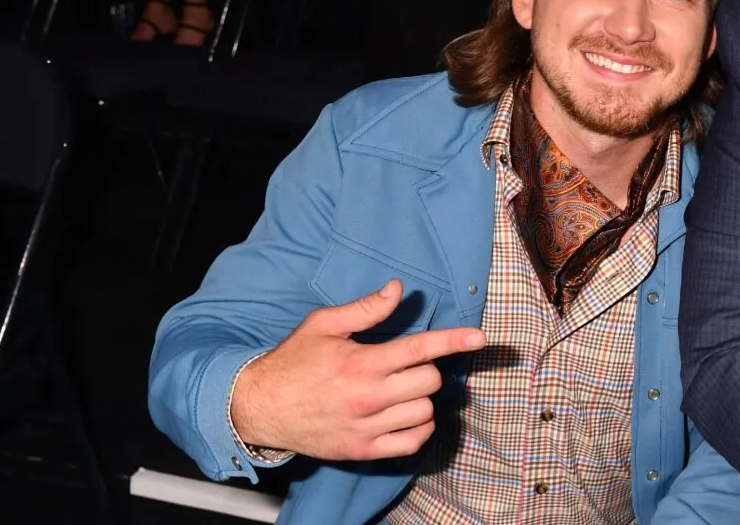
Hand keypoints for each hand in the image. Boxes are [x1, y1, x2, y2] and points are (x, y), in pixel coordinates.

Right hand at [229, 279, 486, 460]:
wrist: (260, 407)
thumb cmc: (293, 361)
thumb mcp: (323, 325)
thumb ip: (365, 309)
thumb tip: (397, 289)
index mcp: (362, 362)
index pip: (421, 349)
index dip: (454, 341)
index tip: (479, 338)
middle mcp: (369, 396)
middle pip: (430, 381)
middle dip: (426, 369)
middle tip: (407, 366)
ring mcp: (367, 427)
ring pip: (425, 411)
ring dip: (421, 398)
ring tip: (401, 390)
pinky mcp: (363, 450)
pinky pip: (412, 443)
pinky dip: (419, 429)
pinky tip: (406, 415)